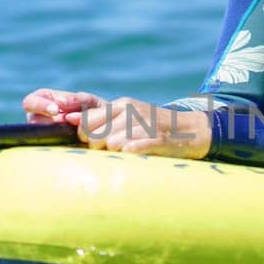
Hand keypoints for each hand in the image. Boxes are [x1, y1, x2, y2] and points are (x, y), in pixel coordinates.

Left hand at [23, 89, 210, 158]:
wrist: (192, 131)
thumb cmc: (155, 129)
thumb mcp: (130, 118)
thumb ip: (103, 121)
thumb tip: (70, 122)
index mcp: (122, 105)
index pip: (85, 123)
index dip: (86, 139)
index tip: (95, 146)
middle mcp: (130, 111)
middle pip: (94, 135)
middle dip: (99, 148)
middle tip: (115, 153)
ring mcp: (143, 124)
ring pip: (111, 145)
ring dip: (116, 156)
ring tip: (130, 155)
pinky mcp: (156, 139)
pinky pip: (130, 151)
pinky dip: (130, 158)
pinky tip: (137, 157)